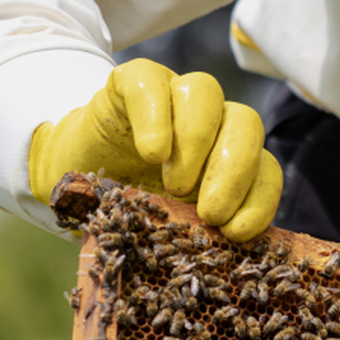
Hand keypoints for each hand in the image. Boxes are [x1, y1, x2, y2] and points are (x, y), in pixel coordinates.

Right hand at [28, 58, 282, 241]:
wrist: (74, 177)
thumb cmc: (131, 205)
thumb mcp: (172, 226)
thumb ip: (203, 232)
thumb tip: (232, 258)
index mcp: (230, 155)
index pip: (265, 167)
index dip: (259, 199)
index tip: (236, 233)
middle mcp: (211, 119)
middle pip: (245, 124)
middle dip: (234, 172)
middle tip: (209, 213)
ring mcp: (172, 94)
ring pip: (206, 93)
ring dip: (197, 142)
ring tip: (174, 187)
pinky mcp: (131, 81)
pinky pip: (151, 83)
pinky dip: (155, 117)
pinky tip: (151, 154)